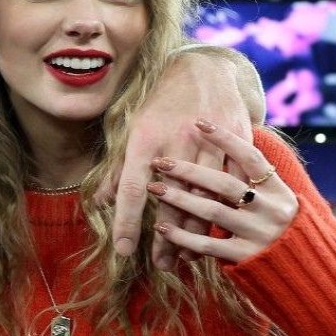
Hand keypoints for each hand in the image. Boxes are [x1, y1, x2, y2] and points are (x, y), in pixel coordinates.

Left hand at [99, 49, 255, 267]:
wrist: (205, 69)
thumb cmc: (160, 102)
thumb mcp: (132, 128)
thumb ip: (117, 167)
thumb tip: (98, 201)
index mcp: (145, 138)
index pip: (132, 188)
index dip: (126, 221)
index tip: (123, 251)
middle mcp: (177, 141)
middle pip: (171, 201)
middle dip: (165, 238)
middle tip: (160, 265)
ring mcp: (210, 144)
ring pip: (204, 199)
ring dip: (194, 233)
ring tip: (184, 258)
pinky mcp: (236, 144)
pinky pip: (232, 188)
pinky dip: (223, 213)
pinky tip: (213, 234)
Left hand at [147, 119, 296, 262]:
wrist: (305, 270)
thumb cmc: (278, 226)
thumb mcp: (275, 199)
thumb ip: (251, 179)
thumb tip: (218, 146)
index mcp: (278, 190)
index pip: (251, 157)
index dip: (226, 139)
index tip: (199, 122)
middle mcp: (272, 210)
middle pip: (225, 184)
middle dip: (189, 171)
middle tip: (160, 162)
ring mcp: (259, 234)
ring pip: (213, 211)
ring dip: (179, 199)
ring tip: (154, 189)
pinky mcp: (246, 257)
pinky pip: (208, 245)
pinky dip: (182, 236)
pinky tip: (161, 227)